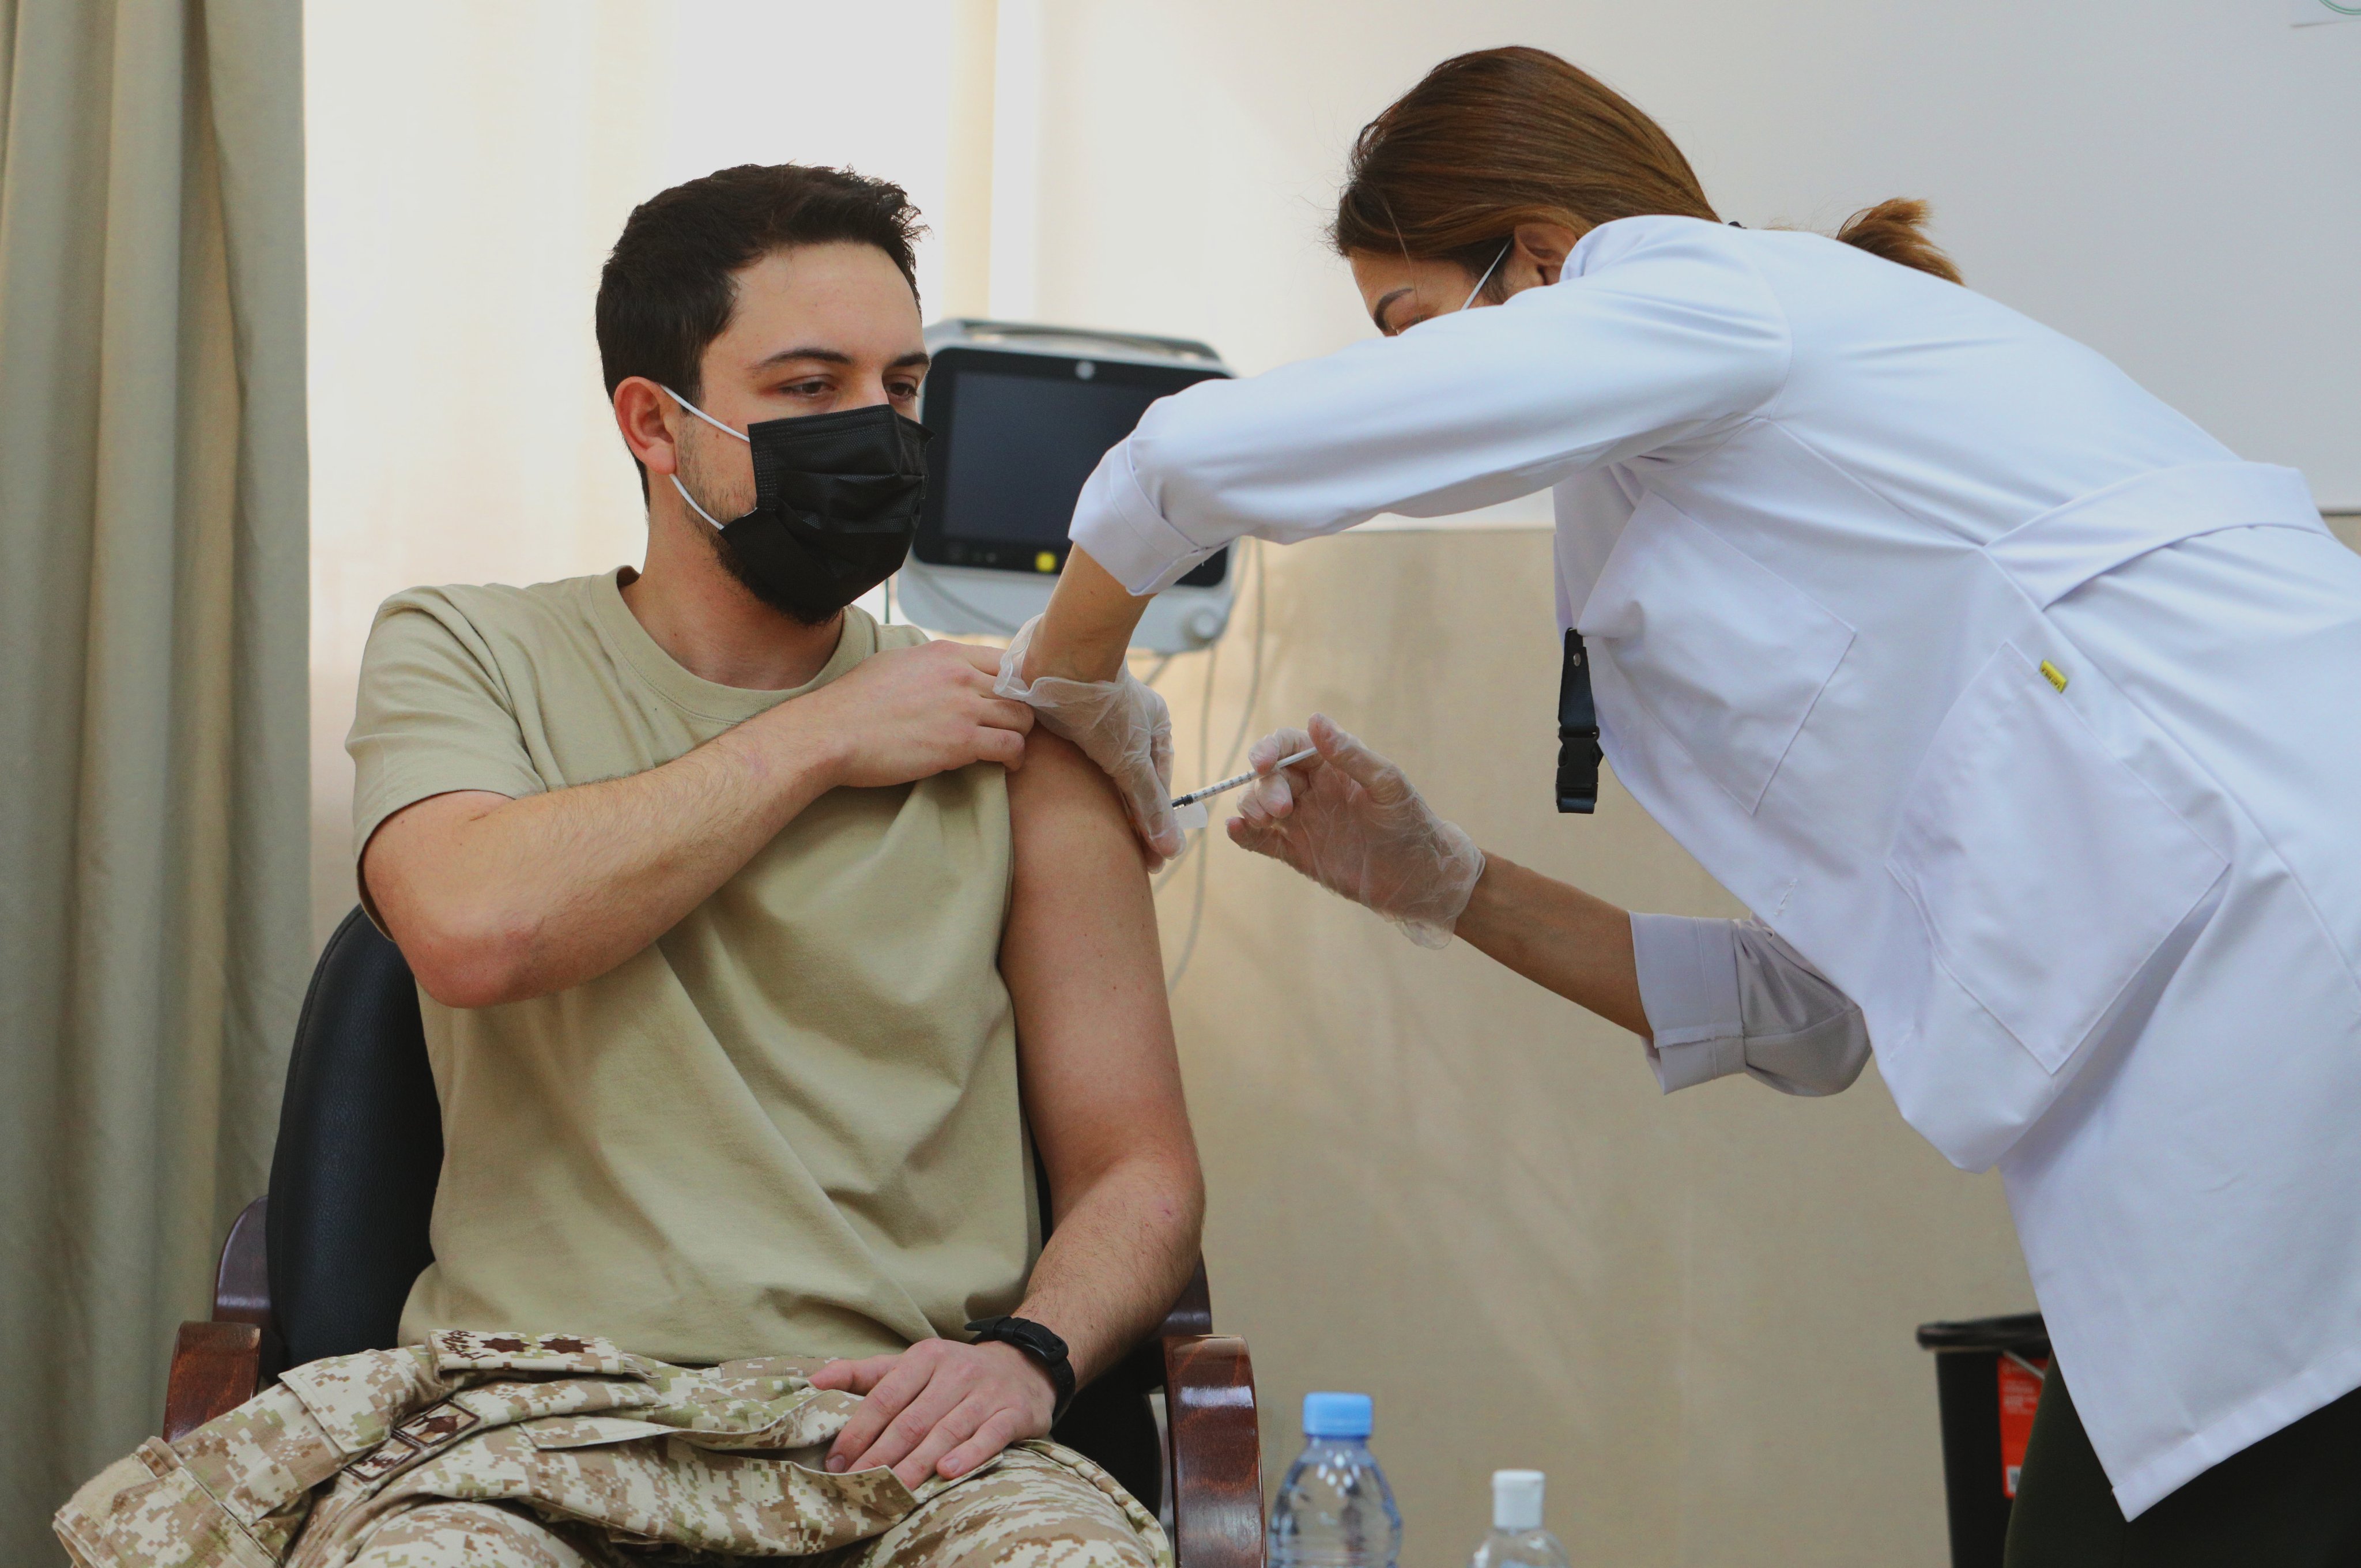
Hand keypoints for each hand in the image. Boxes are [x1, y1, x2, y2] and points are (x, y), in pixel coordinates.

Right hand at [782, 639, 1034, 788]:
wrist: (831, 732)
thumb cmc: (854, 702)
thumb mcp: (895, 663)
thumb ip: (929, 664)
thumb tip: (943, 669)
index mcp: (945, 653)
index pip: (1005, 660)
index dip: (1014, 683)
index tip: (1009, 700)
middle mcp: (959, 674)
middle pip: (1018, 689)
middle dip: (1020, 709)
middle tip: (1012, 728)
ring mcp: (962, 707)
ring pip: (1022, 717)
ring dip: (1021, 734)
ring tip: (1009, 747)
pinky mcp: (961, 741)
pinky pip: (1011, 745)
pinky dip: (1015, 757)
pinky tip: (1005, 764)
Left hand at [808, 1338, 1057, 1486]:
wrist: (1024, 1365)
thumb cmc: (954, 1373)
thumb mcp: (913, 1364)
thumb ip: (866, 1373)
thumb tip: (814, 1382)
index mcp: (926, 1357)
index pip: (884, 1397)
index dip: (858, 1431)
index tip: (837, 1461)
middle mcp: (956, 1372)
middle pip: (912, 1420)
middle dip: (881, 1455)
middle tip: (858, 1484)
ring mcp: (986, 1393)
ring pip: (946, 1431)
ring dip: (917, 1463)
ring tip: (893, 1489)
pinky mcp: (1013, 1413)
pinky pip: (989, 1435)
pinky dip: (969, 1454)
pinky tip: (948, 1472)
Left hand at [994, 616, 1177, 865]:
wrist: (1057, 657)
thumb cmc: (1102, 705)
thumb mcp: (1130, 762)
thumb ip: (1149, 805)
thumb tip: (1170, 849)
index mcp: (1154, 723)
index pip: (1157, 783)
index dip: (1153, 822)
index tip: (1150, 860)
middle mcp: (1127, 718)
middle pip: (1129, 777)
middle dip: (1128, 815)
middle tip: (1125, 856)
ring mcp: (1094, 714)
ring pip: (1100, 767)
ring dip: (1098, 798)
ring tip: (1091, 836)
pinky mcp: (1062, 713)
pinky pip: (1071, 754)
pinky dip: (1071, 779)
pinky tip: (1061, 800)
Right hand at [1227, 713, 1484, 947]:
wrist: (1419, 877)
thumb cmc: (1410, 823)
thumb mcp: (1387, 784)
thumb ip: (1351, 755)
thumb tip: (1316, 720)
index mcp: (1331, 766)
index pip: (1289, 746)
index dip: (1269, 749)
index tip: (1262, 763)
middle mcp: (1311, 790)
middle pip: (1270, 777)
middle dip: (1266, 788)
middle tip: (1282, 809)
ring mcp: (1302, 821)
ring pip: (1260, 805)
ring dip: (1252, 807)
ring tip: (1263, 821)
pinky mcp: (1297, 852)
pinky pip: (1263, 840)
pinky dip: (1245, 834)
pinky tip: (1236, 830)